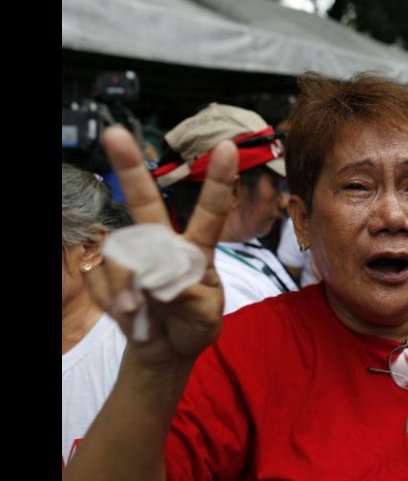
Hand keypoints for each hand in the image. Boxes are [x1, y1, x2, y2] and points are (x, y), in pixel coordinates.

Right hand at [86, 126, 238, 367]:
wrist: (166, 350)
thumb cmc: (195, 325)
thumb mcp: (207, 317)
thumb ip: (192, 299)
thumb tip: (162, 283)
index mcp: (195, 249)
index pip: (210, 212)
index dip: (219, 181)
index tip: (229, 148)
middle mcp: (161, 244)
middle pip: (145, 202)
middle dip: (129, 167)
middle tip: (114, 134)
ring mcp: (131, 257)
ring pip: (120, 258)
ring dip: (128, 291)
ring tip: (143, 311)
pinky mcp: (106, 274)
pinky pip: (100, 282)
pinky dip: (114, 304)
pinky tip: (129, 313)